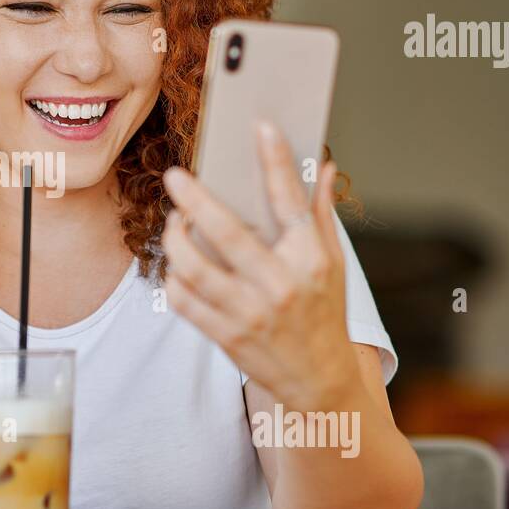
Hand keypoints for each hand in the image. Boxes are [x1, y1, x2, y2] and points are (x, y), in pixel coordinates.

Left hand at [160, 121, 357, 407]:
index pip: (291, 200)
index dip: (276, 160)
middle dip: (196, 200)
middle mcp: (281, 284)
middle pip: (228, 233)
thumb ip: (321, 213)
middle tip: (175, 177)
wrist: (321, 382)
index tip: (261, 126)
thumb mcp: (335, 263)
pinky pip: (184, 301)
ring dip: (175, 240)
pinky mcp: (227, 336)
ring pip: (195, 268)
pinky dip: (174, 279)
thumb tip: (322, 166)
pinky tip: (176, 265)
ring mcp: (251, 312)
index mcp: (310, 258)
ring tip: (173, 223)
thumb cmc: (325, 313)